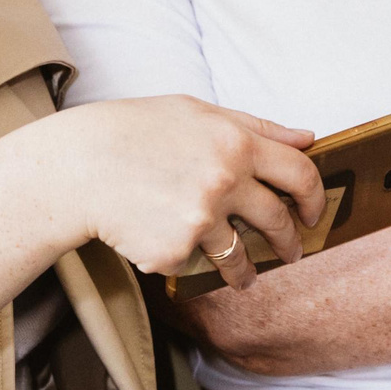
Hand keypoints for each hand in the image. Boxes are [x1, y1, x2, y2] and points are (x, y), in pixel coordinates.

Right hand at [30, 97, 325, 292]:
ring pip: (241, 257)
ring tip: (244, 276)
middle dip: (290, 242)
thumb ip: (256, 125)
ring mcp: (199, 220)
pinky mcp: (174, 252)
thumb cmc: (134, 132)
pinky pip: (194, 263)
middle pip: (277, 221)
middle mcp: (224, 182)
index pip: (299, 174)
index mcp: (235, 143)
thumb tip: (306, 138)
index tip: (311, 212)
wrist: (77, 167)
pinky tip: (166, 242)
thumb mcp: (196, 112)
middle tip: (291, 251)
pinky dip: (187, 259)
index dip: (313, 197)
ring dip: (248, 270)